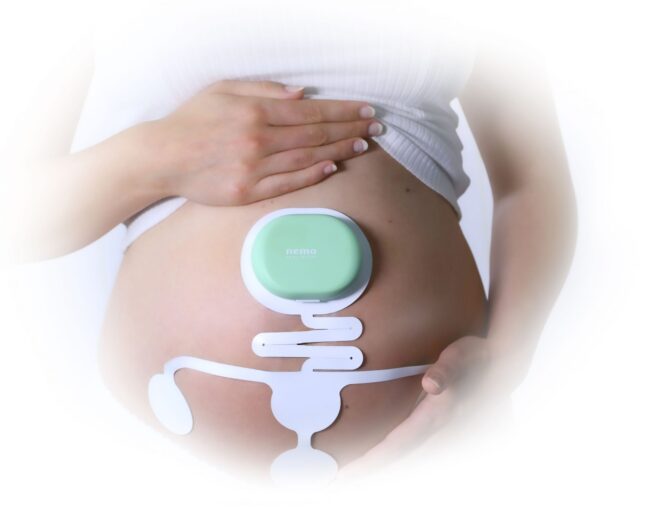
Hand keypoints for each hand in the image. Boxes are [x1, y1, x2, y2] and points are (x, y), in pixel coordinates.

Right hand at [141, 79, 381, 205]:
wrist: (161, 157)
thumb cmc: (191, 119)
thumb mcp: (222, 90)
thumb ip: (264, 90)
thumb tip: (303, 95)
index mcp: (255, 112)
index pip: (312, 111)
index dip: (343, 111)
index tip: (365, 110)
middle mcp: (259, 140)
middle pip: (316, 135)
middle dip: (351, 129)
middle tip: (376, 128)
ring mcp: (255, 169)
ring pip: (308, 158)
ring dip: (340, 151)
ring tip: (362, 146)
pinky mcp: (248, 192)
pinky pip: (289, 183)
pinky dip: (313, 174)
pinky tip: (333, 167)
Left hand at [335, 335, 493, 481]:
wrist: (500, 366)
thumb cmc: (476, 358)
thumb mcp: (462, 355)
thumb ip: (448, 368)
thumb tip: (432, 384)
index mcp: (436, 416)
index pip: (398, 444)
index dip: (373, 461)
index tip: (347, 474)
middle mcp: (436, 428)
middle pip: (398, 457)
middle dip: (369, 469)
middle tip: (339, 480)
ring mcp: (438, 430)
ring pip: (405, 455)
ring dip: (380, 464)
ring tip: (352, 473)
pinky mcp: (437, 426)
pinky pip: (411, 446)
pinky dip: (392, 455)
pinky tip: (378, 456)